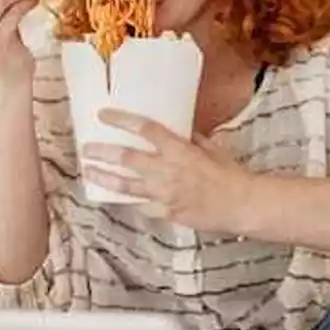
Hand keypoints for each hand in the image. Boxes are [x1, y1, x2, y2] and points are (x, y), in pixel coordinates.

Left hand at [81, 109, 254, 233]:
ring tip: (90, 172)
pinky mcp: (166, 213)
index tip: (104, 115)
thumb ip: (191, 140)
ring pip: (125, 186)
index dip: (121, 120)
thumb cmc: (231, 174)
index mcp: (178, 150)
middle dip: (102, 152)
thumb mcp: (211, 148)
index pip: (144, 129)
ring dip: (105, 178)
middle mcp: (166, 171)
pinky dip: (131, 201)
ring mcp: (164, 194)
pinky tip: (120, 198)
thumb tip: (178, 131)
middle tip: (86, 148)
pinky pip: (142, 207)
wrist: (242, 204)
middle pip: (125, 158)